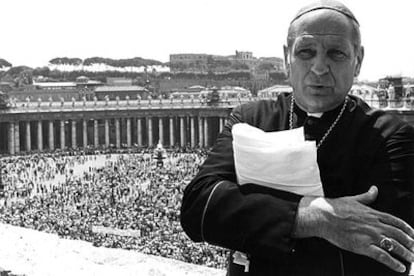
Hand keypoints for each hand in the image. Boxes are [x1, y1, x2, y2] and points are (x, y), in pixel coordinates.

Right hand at [295, 186, 413, 272]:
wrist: (322, 217)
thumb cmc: (334, 208)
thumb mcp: (353, 199)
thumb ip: (366, 196)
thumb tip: (374, 189)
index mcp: (373, 214)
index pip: (396, 222)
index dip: (408, 229)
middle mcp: (374, 225)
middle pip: (399, 235)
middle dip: (410, 243)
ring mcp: (370, 236)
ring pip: (394, 246)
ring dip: (406, 253)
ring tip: (412, 259)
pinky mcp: (363, 246)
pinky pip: (382, 256)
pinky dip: (393, 262)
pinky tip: (399, 267)